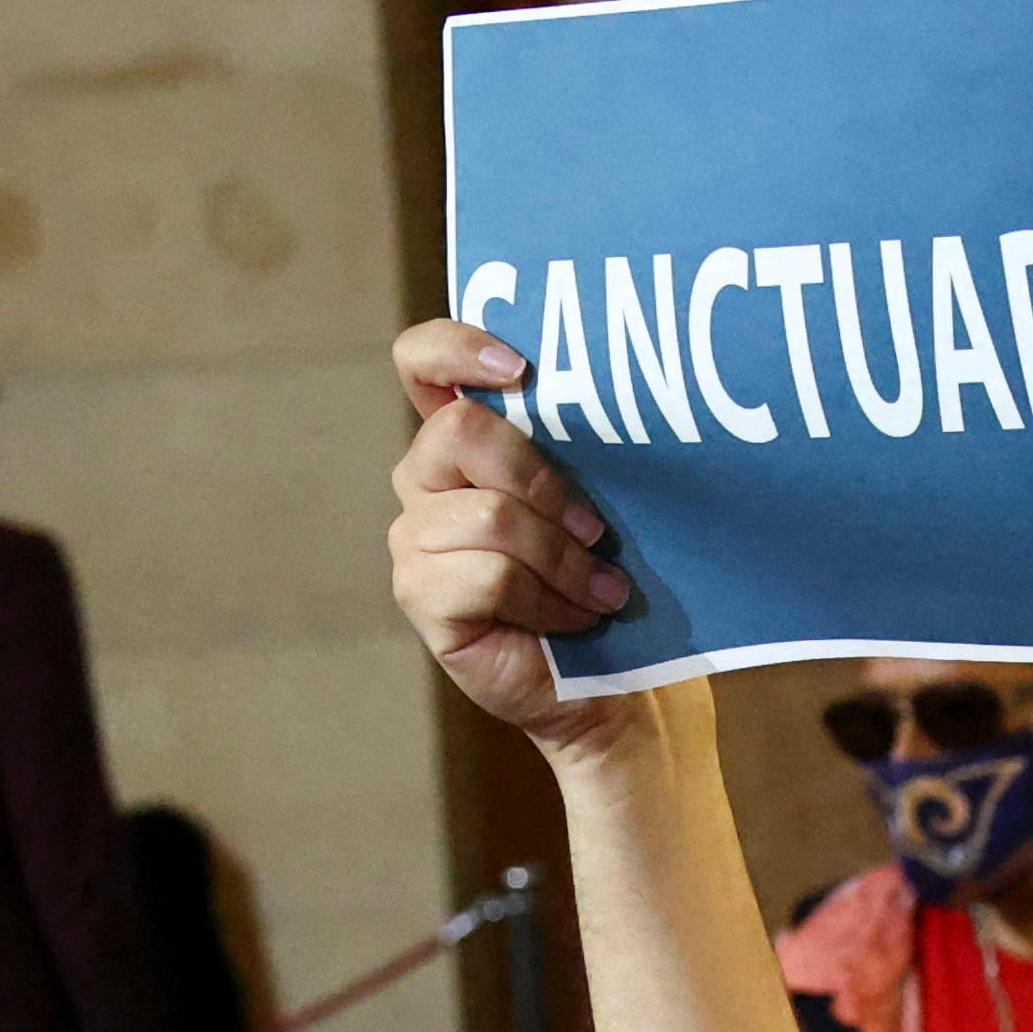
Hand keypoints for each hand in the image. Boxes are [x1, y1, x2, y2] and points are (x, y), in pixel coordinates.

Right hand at [386, 320, 649, 755]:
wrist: (618, 683)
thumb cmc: (608, 578)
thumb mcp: (599, 496)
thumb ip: (573, 443)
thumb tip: (599, 392)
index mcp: (463, 439)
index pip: (419, 360)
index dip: (455, 348)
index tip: (519, 368)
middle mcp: (425, 481)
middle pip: (459, 431)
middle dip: (544, 480)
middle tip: (597, 529)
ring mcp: (414, 540)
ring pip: (487, 515)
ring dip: (560, 558)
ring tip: (600, 589)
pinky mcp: (422, 597)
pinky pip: (486, 575)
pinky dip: (546, 599)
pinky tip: (573, 618)